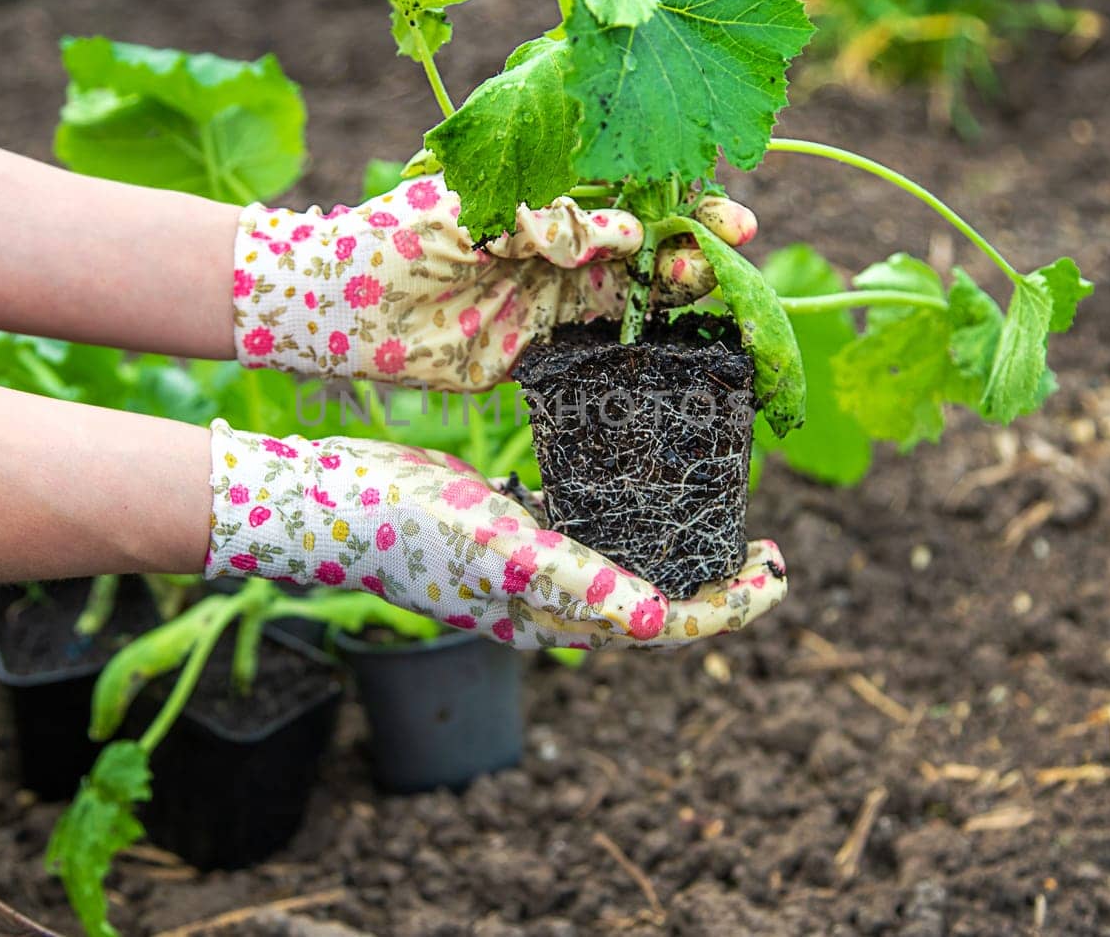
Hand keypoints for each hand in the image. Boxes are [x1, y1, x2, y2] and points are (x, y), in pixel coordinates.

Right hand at [203, 422, 784, 649]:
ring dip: (674, 553)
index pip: (662, 627)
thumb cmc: (409, 525)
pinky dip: (620, 515)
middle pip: (654, 604)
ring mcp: (529, 568)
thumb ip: (575, 581)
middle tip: (765, 549)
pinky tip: (639, 482)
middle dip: (715, 586)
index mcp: (551, 617)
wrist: (335, 499)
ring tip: (718, 517)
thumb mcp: (498, 547)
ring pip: (623, 569)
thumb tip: (657, 623)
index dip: (727, 608)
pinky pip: (581, 531)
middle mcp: (549, 602)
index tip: (774, 570)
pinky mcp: (511, 530)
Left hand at [230, 175, 756, 390]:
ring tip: (703, 286)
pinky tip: (675, 336)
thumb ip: (545, 223)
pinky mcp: (540, 348)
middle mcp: (555, 242)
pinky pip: (602, 342)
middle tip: (727, 249)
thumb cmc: (391, 237)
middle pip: (644, 241)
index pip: (627, 190)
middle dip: (691, 242)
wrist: (334, 309)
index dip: (678, 199)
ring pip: (632, 291)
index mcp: (540, 194)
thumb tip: (629, 233)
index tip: (723, 212)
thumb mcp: (470, 215)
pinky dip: (641, 339)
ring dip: (673, 289)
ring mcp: (551, 294)